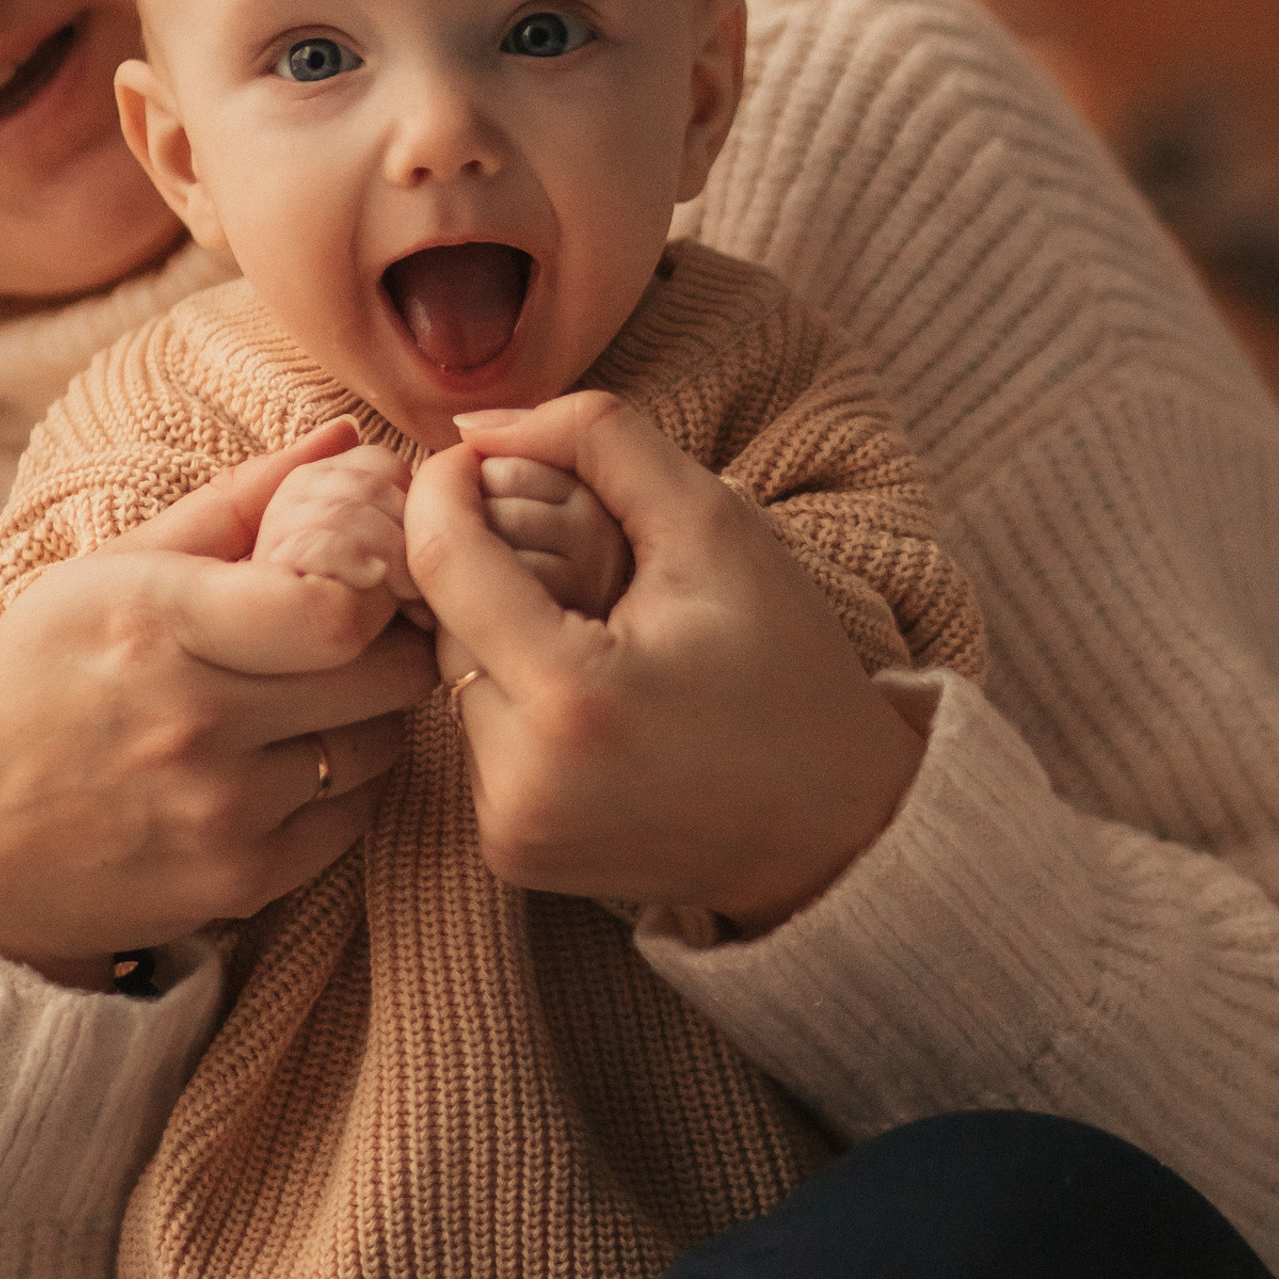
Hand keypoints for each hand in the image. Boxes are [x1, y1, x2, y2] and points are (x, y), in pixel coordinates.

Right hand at [0, 420, 439, 982]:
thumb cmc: (34, 691)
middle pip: (385, 676)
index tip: (362, 578)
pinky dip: (340, 787)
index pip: (338, 609)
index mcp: (156, 623)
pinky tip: (287, 765)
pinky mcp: (242, 881)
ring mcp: (222, 810)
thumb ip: (234, 503)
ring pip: (380, 746)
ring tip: (312, 700)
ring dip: (367, 717)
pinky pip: (355, 817)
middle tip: (363, 635)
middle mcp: (195, 721)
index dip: (376, 587)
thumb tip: (345, 440)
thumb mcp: (104, 576)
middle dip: (392, 644)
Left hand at [405, 393, 924, 933]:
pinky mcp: (509, 854)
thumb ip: (598, 440)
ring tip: (595, 627)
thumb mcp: (713, 525)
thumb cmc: (786, 668)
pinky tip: (592, 693)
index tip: (477, 457)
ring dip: (501, 631)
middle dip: (487, 564)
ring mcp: (510, 829)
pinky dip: (516, 699)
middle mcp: (523, 781)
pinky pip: (478, 738)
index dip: (446, 488)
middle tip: (570, 548)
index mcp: (574, 698)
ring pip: (455, 679)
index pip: (444, 559)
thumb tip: (474, 424)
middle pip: (444, 619)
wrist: (834, 829)